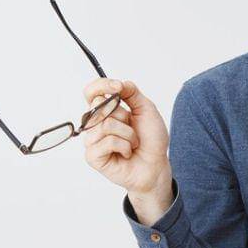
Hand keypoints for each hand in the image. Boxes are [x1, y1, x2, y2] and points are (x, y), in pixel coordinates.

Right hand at [81, 78, 171, 197]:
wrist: (156, 164)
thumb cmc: (151, 139)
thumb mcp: (146, 109)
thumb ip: (132, 93)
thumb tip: (119, 83)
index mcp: (105, 111)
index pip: (91, 92)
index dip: (101, 85)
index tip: (118, 87)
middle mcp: (95, 125)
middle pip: (98, 106)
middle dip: (123, 115)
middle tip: (132, 128)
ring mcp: (92, 141)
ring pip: (106, 124)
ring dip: (128, 134)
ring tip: (133, 143)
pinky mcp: (92, 156)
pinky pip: (107, 141)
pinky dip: (124, 146)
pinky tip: (127, 153)